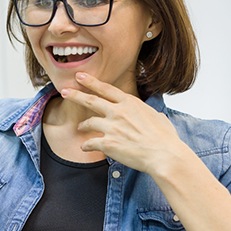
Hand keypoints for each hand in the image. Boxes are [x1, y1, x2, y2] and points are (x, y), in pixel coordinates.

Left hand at [60, 72, 188, 177]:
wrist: (164, 155)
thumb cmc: (165, 139)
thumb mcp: (159, 118)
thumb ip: (151, 114)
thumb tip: (154, 115)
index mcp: (130, 103)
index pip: (106, 88)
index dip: (91, 82)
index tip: (80, 76)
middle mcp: (118, 112)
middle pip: (91, 100)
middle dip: (75, 95)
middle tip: (64, 91)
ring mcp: (112, 127)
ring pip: (89, 123)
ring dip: (83, 125)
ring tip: (80, 127)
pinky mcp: (108, 143)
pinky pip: (90, 143)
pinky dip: (86, 145)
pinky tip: (85, 147)